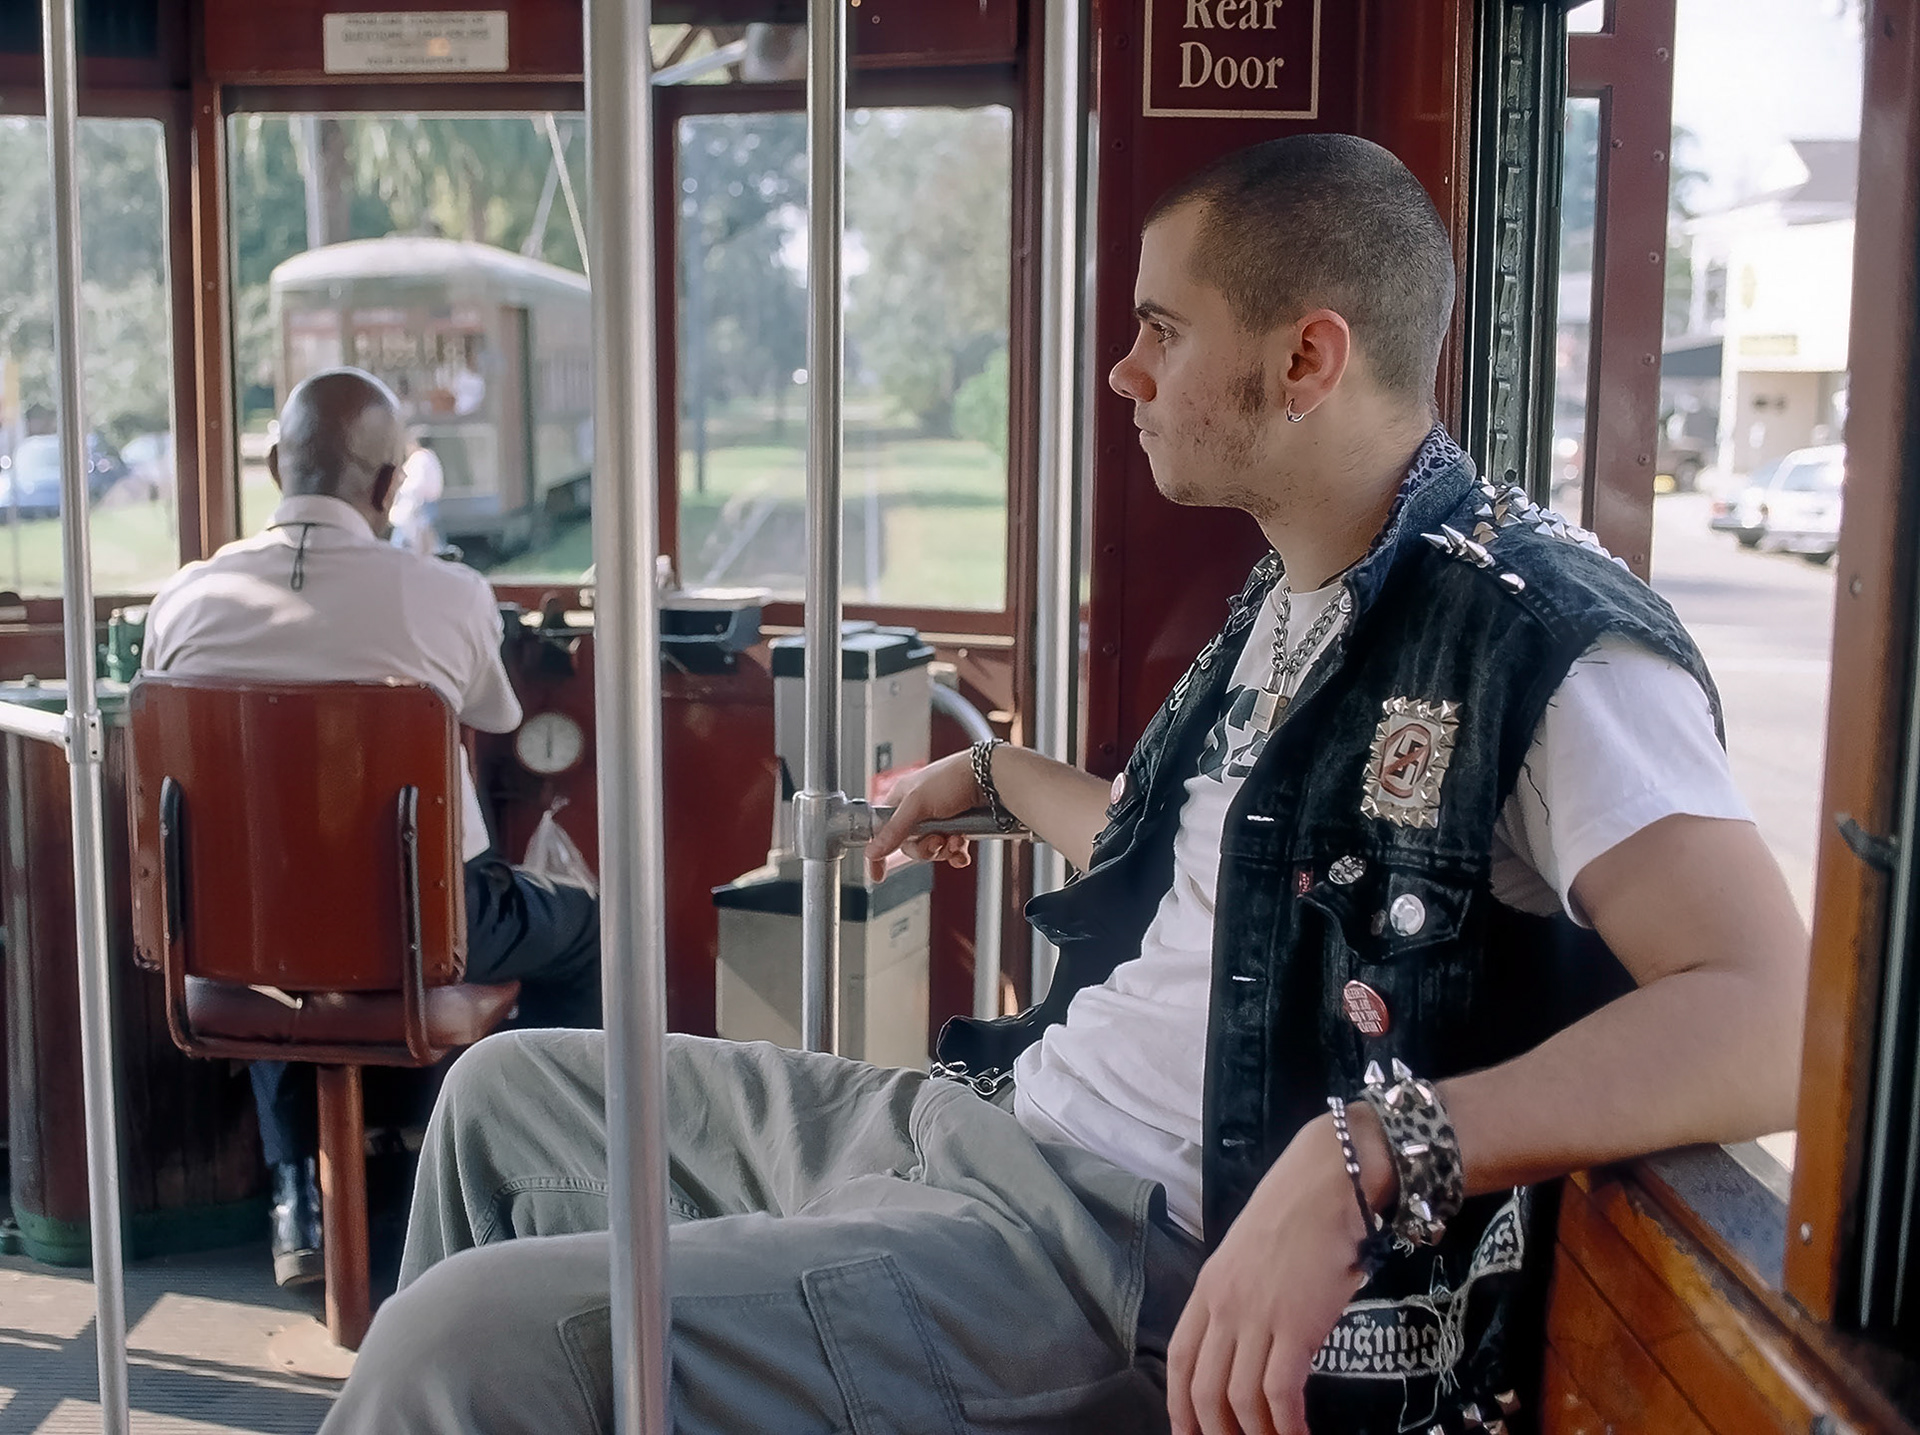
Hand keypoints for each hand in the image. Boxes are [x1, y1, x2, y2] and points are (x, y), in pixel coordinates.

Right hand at [863, 750, 984, 882]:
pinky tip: (963, 849)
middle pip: (910, 845)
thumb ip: (894, 830)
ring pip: (932, 849)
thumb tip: (871, 851)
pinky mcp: (958, 826)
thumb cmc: (952, 778)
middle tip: (937, 841)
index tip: (877, 873)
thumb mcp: (917, 804)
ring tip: (956, 839)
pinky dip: (957, 852)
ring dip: (945, 849)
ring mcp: (939, 819)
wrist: (991, 777)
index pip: (882, 829)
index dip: (879, 851)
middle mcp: (918, 809)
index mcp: (902, 799)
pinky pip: (951, 849)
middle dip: (925, 848)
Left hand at [1168, 1112, 1387, 1434]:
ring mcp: (1256, 1315)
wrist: (1329, 1181)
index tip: (1187, 1433)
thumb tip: (1251, 1338)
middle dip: (1216, 1432)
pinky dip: (1287, 1425)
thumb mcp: (1253, 1253)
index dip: (1179, 1405)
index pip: (1181, 1359)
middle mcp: (1224, 1305)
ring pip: (1240, 1398)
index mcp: (1209, 1287)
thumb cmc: (1299, 1209)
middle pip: (1205, 1389)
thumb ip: (1243, 1294)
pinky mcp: (1294, 1325)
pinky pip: (1280, 1392)